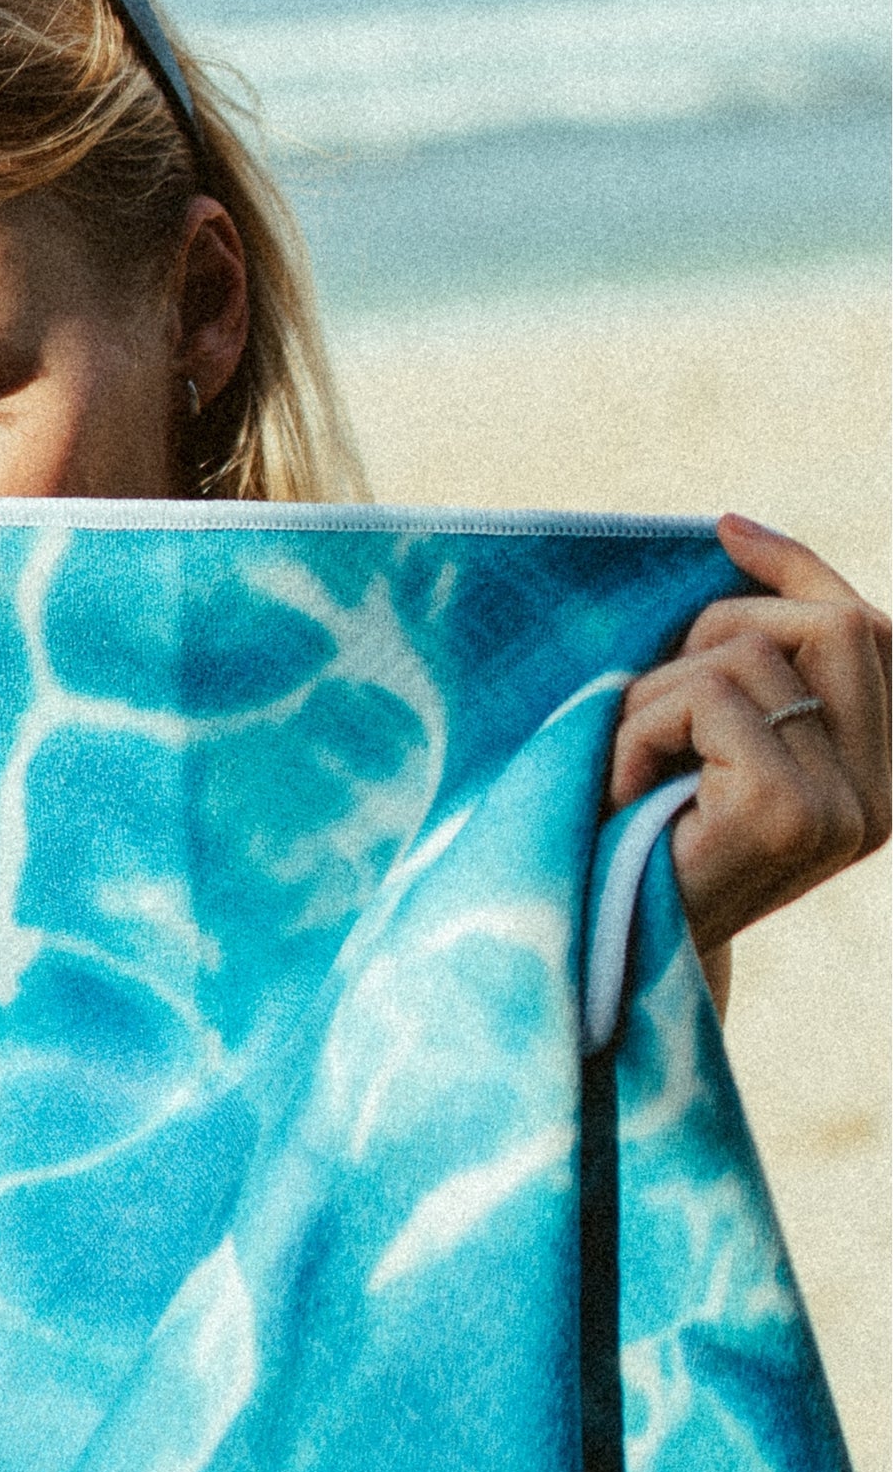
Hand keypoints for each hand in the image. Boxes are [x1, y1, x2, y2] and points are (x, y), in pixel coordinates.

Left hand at [609, 514, 890, 963]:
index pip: (873, 631)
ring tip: (631, 762)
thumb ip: (749, 668)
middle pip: (830, 624)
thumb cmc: (637, 832)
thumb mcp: (705, 740)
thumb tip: (733, 530)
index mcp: (883, 773)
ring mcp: (850, 808)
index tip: (723, 529)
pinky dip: (640, 726)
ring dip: (656, 692)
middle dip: (715, 628)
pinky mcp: (792, 812)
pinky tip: (624, 789)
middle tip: (647, 697)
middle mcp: (887, 794)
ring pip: (750, 655)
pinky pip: (708, 697)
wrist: (607, 943)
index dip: (801, 567)